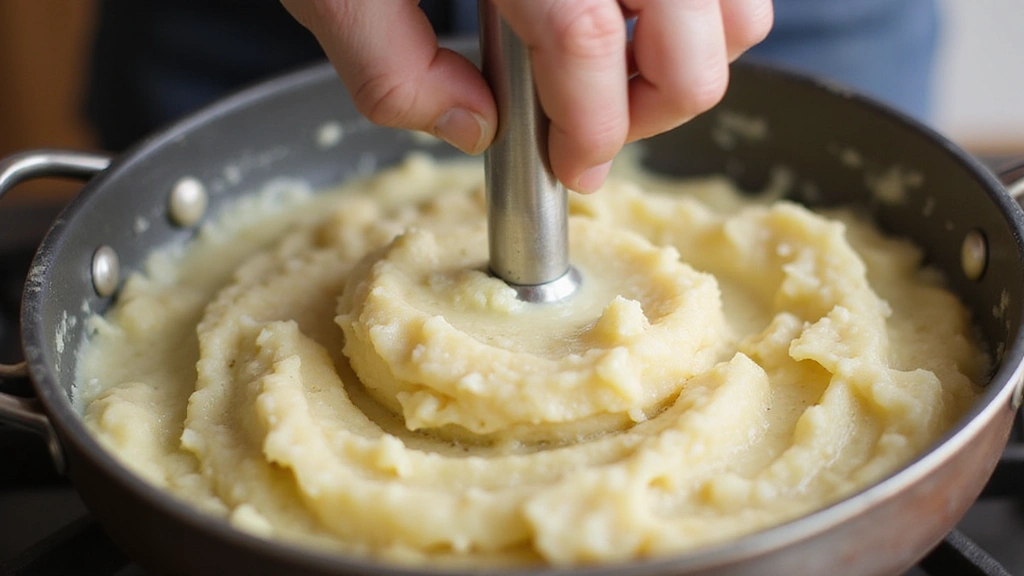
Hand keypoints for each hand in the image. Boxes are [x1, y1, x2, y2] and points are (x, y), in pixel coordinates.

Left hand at [281, 0, 772, 192]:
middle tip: (593, 126)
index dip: (592, 133)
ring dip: (690, 54)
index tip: (574, 169)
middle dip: (655, 107)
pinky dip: (701, 7)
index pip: (591, 50)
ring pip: (735, 1)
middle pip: (700, 33)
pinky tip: (634, 11)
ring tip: (619, 67)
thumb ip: (390, 69)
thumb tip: (475, 127)